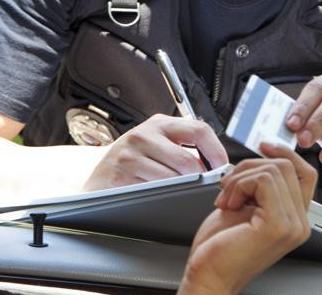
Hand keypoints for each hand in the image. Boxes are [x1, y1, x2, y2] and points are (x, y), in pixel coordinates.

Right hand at [82, 114, 227, 190]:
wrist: (98, 182)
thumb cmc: (131, 166)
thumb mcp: (157, 146)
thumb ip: (183, 148)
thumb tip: (217, 165)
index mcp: (160, 124)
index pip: (200, 130)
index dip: (217, 152)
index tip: (222, 169)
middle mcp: (144, 134)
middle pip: (188, 160)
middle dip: (200, 180)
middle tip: (203, 190)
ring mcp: (130, 153)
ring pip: (173, 178)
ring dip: (181, 191)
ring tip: (177, 194)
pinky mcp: (121, 173)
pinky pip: (154, 190)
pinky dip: (162, 197)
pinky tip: (157, 197)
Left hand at [179, 143, 315, 293]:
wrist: (208, 275)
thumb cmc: (220, 247)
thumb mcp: (246, 206)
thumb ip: (262, 186)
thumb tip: (265, 157)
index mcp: (295, 219)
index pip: (305, 173)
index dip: (285, 153)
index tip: (264, 145)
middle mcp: (299, 223)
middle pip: (288, 166)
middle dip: (250, 167)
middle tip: (229, 186)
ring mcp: (292, 225)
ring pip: (274, 170)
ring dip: (240, 178)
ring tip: (227, 199)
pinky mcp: (278, 225)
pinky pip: (263, 180)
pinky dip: (239, 185)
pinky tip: (229, 204)